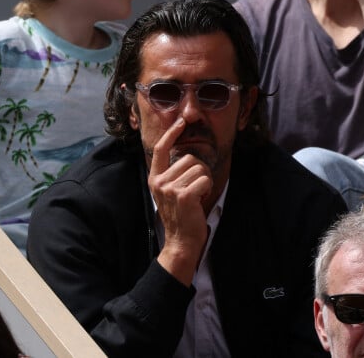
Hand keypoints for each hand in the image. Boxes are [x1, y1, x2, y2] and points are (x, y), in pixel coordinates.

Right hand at [149, 117, 212, 285]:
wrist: (180, 242)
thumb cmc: (180, 217)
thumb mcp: (169, 193)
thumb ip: (172, 175)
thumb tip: (186, 156)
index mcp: (154, 178)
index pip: (161, 149)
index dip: (171, 133)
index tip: (180, 122)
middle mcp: (160, 181)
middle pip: (189, 158)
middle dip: (199, 171)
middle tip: (195, 190)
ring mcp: (170, 188)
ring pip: (199, 168)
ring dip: (205, 181)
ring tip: (198, 196)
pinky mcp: (184, 195)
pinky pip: (205, 179)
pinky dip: (208, 188)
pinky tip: (201, 200)